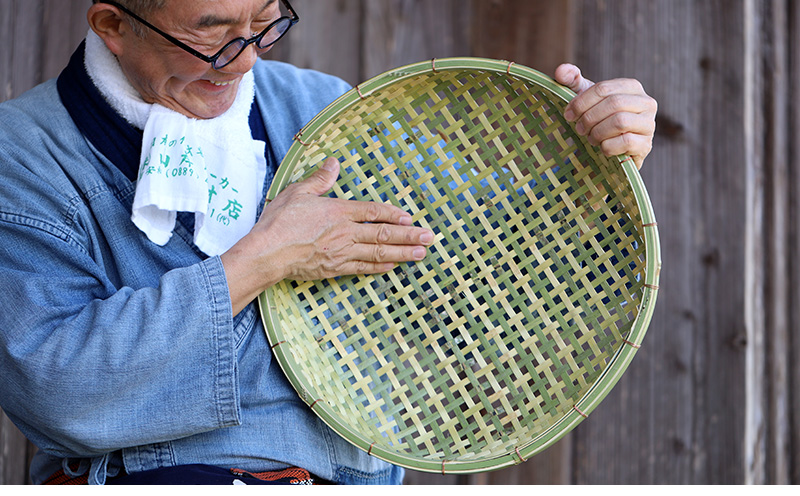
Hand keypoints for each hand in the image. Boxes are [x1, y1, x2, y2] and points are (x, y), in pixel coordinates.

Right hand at [221, 157, 433, 313]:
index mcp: (338, 211)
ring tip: (420, 253)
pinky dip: (380, 267)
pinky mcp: (334, 269)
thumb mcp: (297, 193)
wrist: (267, 253)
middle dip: (409, 236)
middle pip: (383, 234)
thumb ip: (320, 179)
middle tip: (429, 238)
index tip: (410, 218)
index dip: (394, 214)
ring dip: (402, 253)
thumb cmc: (279, 223)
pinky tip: (393, 266)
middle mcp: (345, 232)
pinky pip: (363, 268)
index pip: (373, 212)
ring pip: (378, 253)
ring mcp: (342, 252)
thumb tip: (334, 162)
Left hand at [555, 64, 656, 169]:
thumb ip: (572, 80)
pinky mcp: (646, 145)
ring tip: (591, 138)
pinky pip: (625, 142)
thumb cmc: (598, 118)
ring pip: (620, 122)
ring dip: (598, 132)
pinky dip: (607, 147)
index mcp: (632, 87)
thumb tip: (560, 70)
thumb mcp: (585, 97)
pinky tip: (603, 147)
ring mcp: (649, 124)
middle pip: (613, 104)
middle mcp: (646, 102)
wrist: (611, 148)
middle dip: (589, 118)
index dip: (581, 102)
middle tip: (579, 129)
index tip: (568, 114)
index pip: (603, 88)